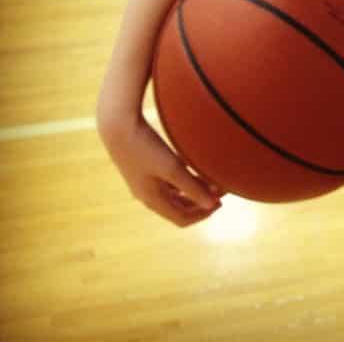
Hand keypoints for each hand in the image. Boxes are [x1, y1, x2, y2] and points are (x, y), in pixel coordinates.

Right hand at [99, 111, 222, 226]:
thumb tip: (212, 205)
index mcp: (152, 200)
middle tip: (222, 191)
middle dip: (201, 202)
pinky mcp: (146, 168)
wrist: (119, 126)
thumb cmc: (145, 147)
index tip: (221, 203)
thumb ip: (192, 186)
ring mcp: (146, 182)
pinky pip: (170, 181)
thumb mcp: (171, 167)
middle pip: (179, 207)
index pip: (181, 219)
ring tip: (215, 179)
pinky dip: (185, 179)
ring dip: (195, 189)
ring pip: (175, 194)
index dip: (203, 214)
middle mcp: (148, 195)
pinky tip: (197, 167)